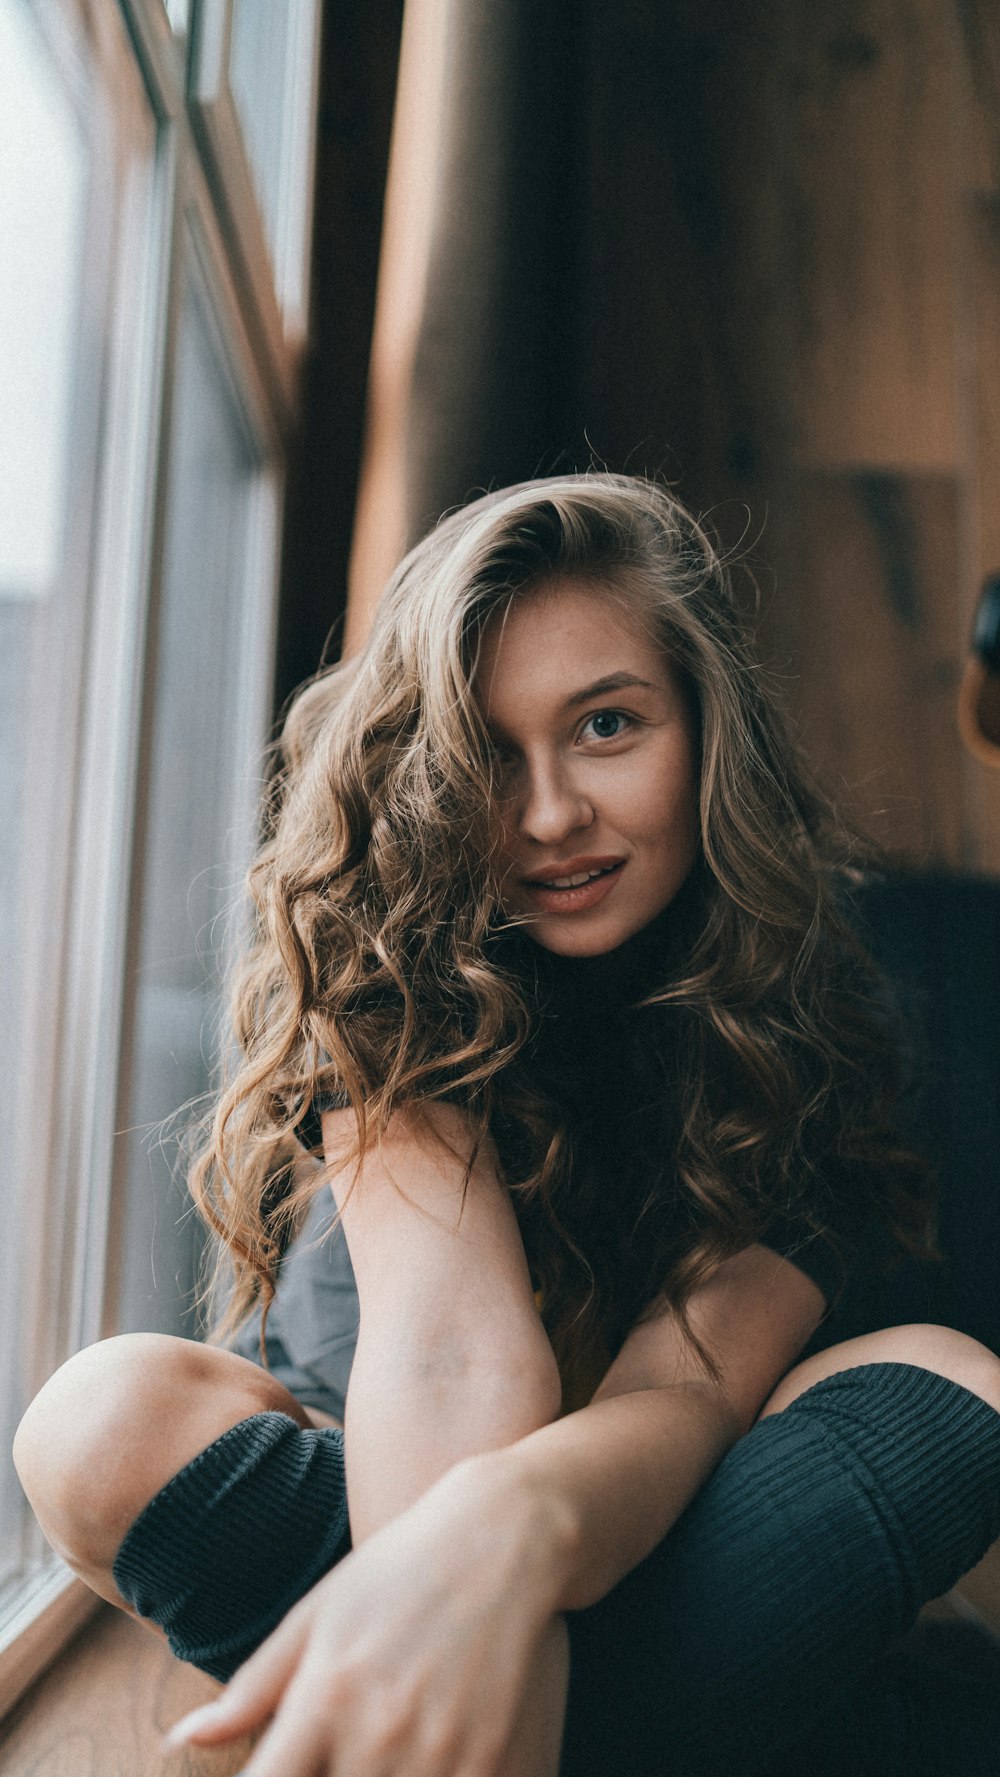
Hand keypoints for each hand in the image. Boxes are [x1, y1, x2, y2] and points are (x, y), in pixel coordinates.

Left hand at [165, 1455, 569, 1775]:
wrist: (506, 1536)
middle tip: (338, 1754)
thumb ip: (252, 1689)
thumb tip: (177, 1743)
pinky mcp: (499, 1765)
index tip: (273, 1774)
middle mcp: (377, 1733)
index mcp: (324, 1699)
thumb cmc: (399, 1572)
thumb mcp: (318, 1615)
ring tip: (387, 1751)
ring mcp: (442, 1755)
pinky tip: (431, 1760)